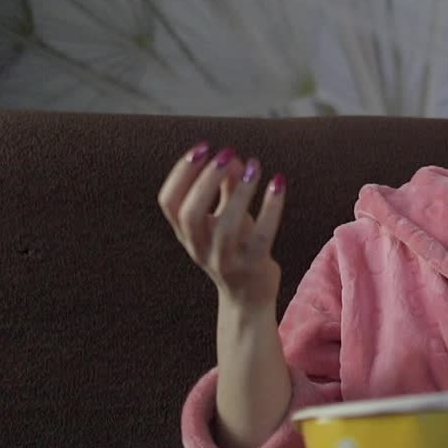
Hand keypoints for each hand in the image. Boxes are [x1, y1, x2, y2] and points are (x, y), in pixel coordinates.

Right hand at [157, 141, 285, 307]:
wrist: (249, 299)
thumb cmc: (234, 250)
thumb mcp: (225, 218)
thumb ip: (226, 189)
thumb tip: (233, 157)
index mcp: (187, 234)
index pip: (169, 203)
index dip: (180, 173)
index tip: (201, 148)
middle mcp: (200, 249)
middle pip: (190, 215)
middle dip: (205, 180)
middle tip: (225, 153)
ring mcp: (226, 260)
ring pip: (226, 227)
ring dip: (239, 192)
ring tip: (254, 165)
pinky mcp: (253, 266)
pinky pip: (262, 235)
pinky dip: (271, 207)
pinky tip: (278, 182)